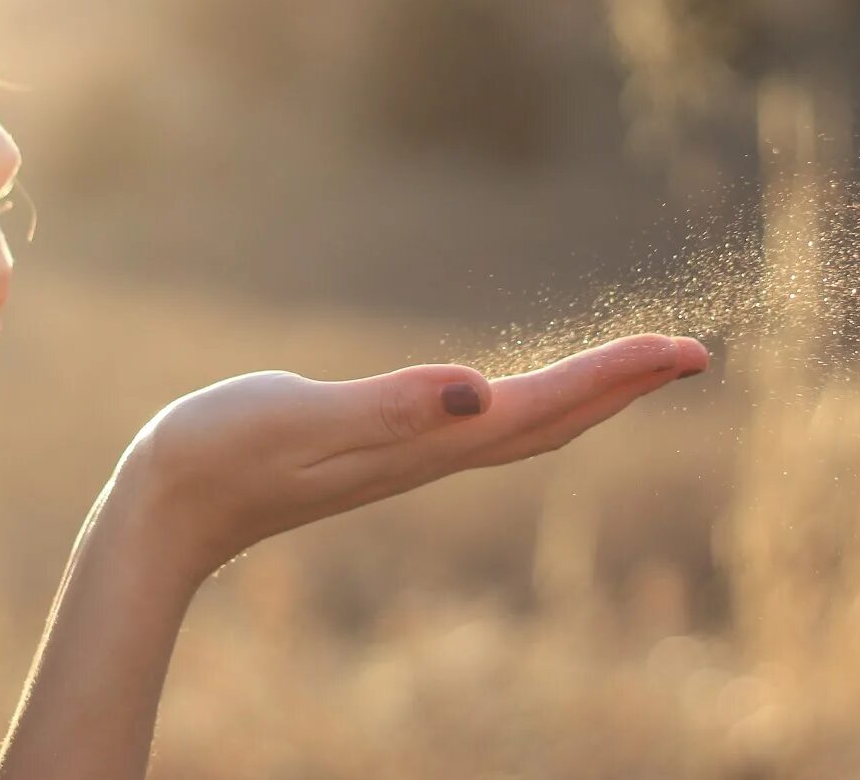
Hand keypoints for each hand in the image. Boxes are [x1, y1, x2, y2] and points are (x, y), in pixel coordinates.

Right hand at [118, 333, 708, 582]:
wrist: (167, 510)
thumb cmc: (217, 454)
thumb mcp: (298, 418)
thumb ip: (387, 406)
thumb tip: (477, 390)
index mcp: (424, 442)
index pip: (543, 407)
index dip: (616, 377)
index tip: (683, 350)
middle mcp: (430, 454)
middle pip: (553, 423)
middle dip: (625, 387)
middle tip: (692, 354)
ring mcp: (407, 457)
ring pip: (523, 429)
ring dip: (587, 397)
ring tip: (634, 370)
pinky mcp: (382, 450)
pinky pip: (483, 426)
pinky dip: (529, 402)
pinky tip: (522, 394)